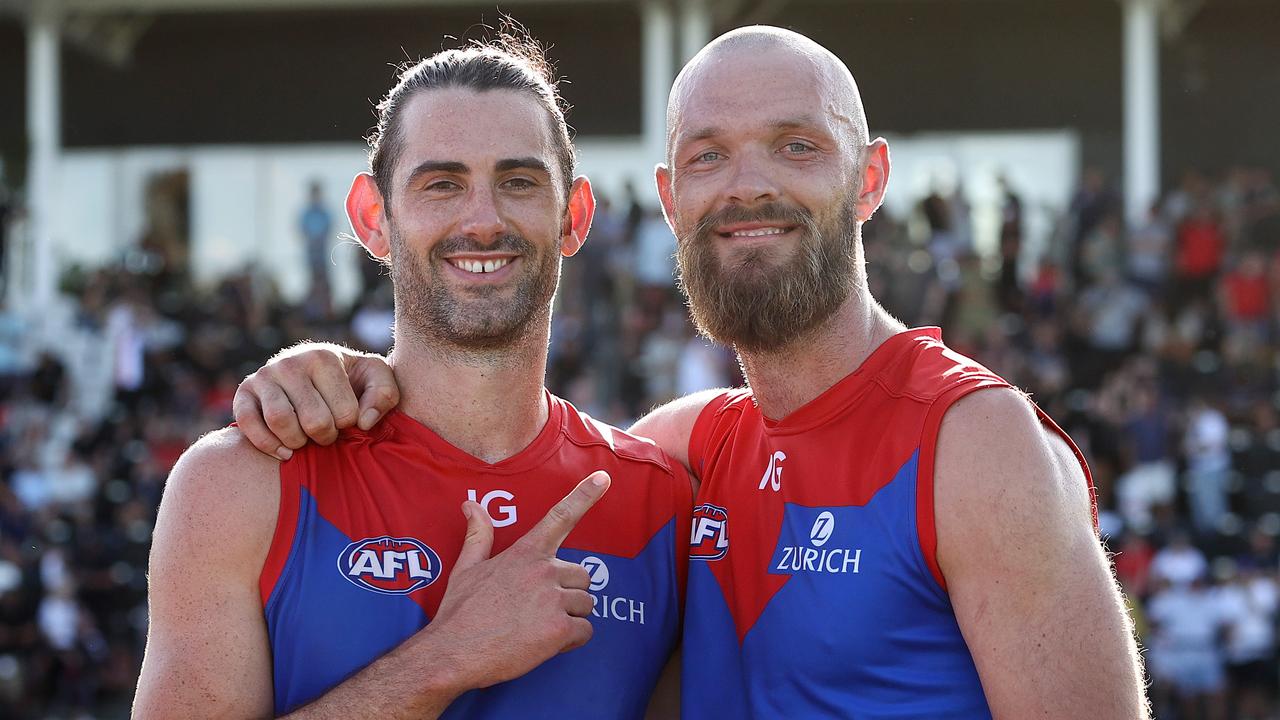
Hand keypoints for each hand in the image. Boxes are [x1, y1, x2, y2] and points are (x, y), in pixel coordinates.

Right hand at [233, 343, 399, 459]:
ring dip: (297, 442)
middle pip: (313, 420)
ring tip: (306, 440)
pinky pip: (247, 423)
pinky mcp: (243, 393)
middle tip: (327, 434)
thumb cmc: (349, 380)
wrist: (311, 372)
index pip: (345, 412)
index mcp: (324, 357)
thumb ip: (385, 393)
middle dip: (325, 437)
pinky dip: (266, 444)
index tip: (347, 420)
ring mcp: (264, 376)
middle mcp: (290, 363)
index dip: (350, 426)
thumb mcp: (375, 377)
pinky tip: (285, 452)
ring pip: (280, 421)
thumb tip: (365, 422)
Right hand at [424, 471, 610, 689]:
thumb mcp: (466, 567)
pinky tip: (547, 644)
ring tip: (539, 627)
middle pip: (582, 576)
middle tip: (539, 609)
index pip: (560, 517)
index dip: (584, 495)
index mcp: (525, 553)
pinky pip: (585, 631)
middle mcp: (544, 571)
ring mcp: (553, 600)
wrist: (452, 653)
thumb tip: (470, 505)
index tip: (604, 477)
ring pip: (586, 605)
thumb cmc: (460, 611)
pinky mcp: (559, 630)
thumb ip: (478, 535)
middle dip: (568, 593)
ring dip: (570, 617)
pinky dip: (572, 640)